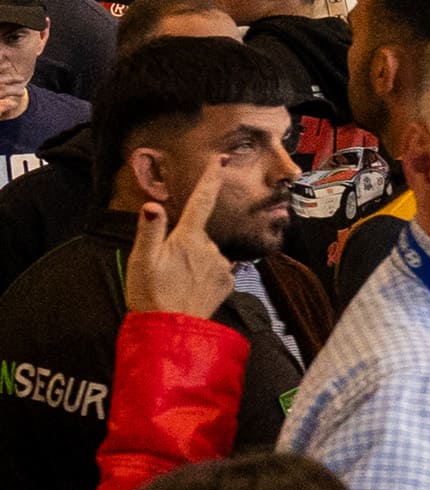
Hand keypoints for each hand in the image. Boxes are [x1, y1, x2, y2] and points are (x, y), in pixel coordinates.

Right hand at [118, 168, 234, 321]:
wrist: (170, 330)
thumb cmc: (150, 293)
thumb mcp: (142, 259)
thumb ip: (149, 230)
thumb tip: (153, 206)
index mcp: (189, 238)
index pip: (201, 201)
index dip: (211, 178)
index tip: (222, 159)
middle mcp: (211, 249)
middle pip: (197, 234)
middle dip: (183, 244)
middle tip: (164, 268)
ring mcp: (222, 267)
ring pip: (206, 253)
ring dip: (193, 261)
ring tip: (175, 281)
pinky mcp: (228, 283)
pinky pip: (215, 270)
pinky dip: (203, 274)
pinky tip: (190, 287)